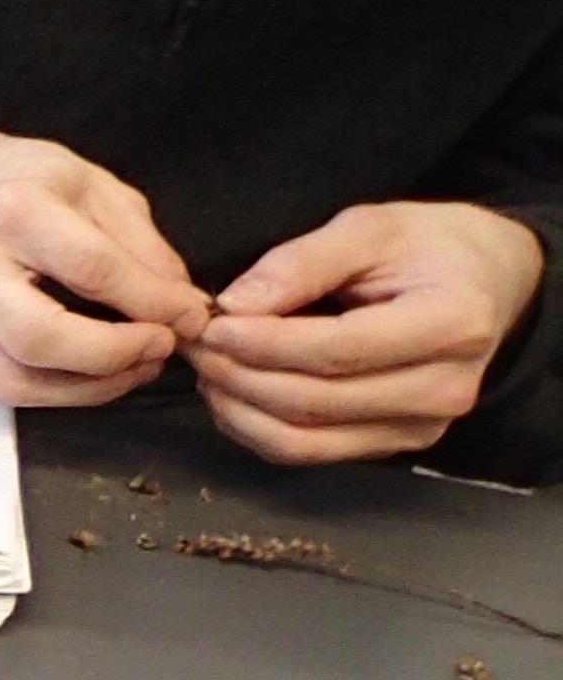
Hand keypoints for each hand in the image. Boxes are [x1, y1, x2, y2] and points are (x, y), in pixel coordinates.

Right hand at [0, 114, 210, 405]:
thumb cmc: (28, 185)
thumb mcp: (97, 189)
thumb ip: (142, 247)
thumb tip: (185, 306)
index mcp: (13, 210)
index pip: (91, 269)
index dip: (152, 301)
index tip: (191, 315)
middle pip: (40, 338)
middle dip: (114, 355)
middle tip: (161, 347)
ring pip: (19, 381)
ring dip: (91, 387)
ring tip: (139, 367)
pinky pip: (8, 386)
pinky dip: (63, 389)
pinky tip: (99, 371)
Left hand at [186, 200, 545, 464]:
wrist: (485, 283)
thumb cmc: (429, 249)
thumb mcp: (373, 228)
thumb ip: (303, 262)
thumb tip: (235, 305)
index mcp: (453, 324)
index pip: (337, 350)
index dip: (263, 344)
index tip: (212, 325)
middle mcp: (444, 388)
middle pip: (313, 402)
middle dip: (239, 375)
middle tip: (194, 346)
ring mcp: (420, 427)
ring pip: (302, 439)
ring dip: (238, 409)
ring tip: (207, 368)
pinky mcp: (393, 445)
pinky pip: (307, 451)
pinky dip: (256, 427)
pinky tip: (233, 392)